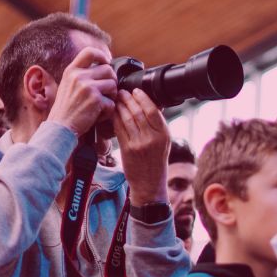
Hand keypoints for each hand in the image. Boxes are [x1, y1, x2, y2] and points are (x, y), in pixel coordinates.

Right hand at [46, 45, 116, 136]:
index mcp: (71, 71)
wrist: (60, 127)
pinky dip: (108, 111)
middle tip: (108, 91)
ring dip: (112, 95)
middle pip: (108, 69)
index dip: (102, 56)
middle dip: (111, 80)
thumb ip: (80, 75)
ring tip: (103, 104)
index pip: (90, 52)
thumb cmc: (66, 109)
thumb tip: (101, 67)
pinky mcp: (96, 100)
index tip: (106, 63)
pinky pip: (112, 102)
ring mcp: (88, 87)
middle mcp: (79, 76)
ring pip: (113, 84)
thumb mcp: (67, 85)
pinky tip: (99, 115)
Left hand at [114, 89, 170, 205]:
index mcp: (164, 135)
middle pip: (138, 112)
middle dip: (128, 99)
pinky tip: (112, 113)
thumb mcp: (163, 143)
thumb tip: (149, 104)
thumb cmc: (155, 163)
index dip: (142, 98)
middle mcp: (152, 138)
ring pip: (127, 119)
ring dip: (120, 106)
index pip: (153, 110)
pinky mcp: (127, 150)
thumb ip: (157, 125)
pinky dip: (115, 118)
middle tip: (121, 92)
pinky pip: (119, 129)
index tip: (135, 91)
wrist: (149, 185)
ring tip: (116, 99)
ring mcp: (139, 144)